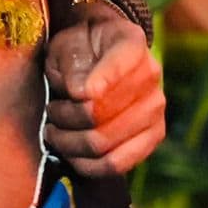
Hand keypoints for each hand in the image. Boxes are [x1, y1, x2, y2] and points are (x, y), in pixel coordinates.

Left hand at [44, 0, 164, 178]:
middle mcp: (151, 75)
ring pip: (104, 143)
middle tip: (51, 113)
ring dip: (70, 143)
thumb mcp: (66, 46)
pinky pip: (117, 164)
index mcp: (130, 43)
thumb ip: (72, 65)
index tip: (71, 93)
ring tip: (56, 132)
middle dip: (65, 118)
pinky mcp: (153, 136)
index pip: (115, 66)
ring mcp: (155, 108)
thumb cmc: (78, 50)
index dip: (93, 84)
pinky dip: (87, 164)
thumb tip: (81, 94)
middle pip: (101, 112)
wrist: (99, 58)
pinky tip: (72, 153)